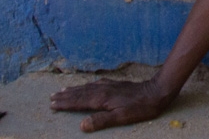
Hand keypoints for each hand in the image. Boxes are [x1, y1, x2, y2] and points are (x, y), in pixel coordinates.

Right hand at [50, 76, 173, 131]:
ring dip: (74, 90)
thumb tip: (81, 125)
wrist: (157, 91)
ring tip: (63, 90)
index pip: (78, 101)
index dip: (65, 103)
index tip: (52, 104)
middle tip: (51, 97)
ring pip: (87, 87)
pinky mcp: (116, 84)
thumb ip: (101, 121)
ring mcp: (109, 86)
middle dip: (65, 96)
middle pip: (80, 93)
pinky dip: (87, 85)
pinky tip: (88, 85)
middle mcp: (103, 90)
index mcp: (101, 99)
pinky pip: (96, 84)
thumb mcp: (121, 117)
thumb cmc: (140, 107)